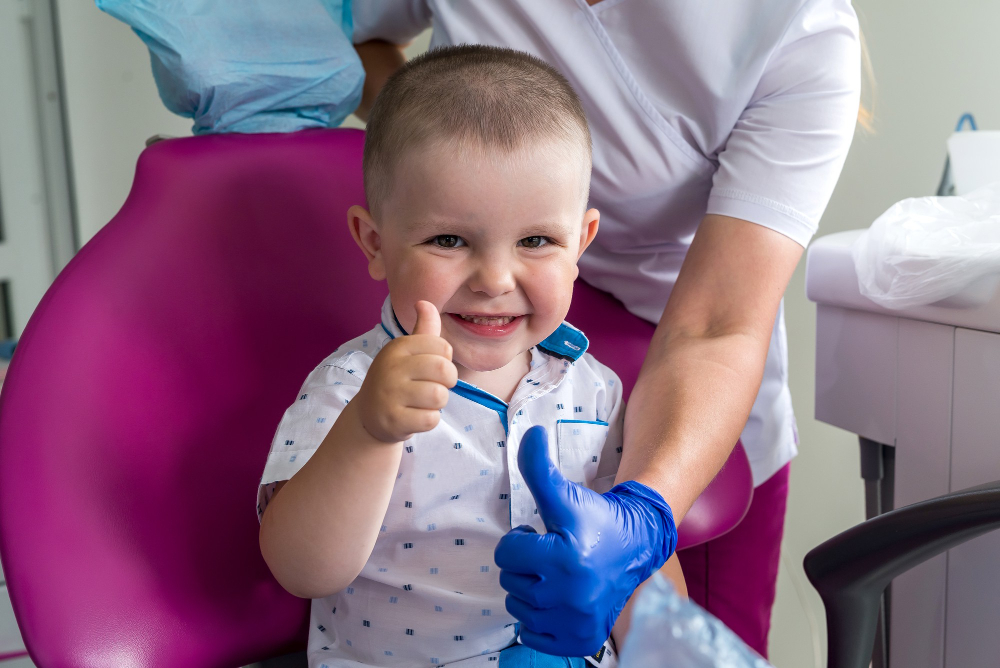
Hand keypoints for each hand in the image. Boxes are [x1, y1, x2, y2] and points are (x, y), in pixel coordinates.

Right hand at [356, 301, 457, 442]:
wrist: (369, 416)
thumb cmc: (398, 378)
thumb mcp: (408, 352)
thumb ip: (424, 329)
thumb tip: (424, 302)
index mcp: (398, 347)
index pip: (443, 347)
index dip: (446, 359)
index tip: (432, 367)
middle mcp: (391, 368)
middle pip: (444, 369)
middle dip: (448, 381)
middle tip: (436, 385)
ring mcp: (390, 395)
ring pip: (439, 396)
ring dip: (438, 403)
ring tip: (423, 401)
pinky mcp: (393, 420)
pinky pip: (431, 420)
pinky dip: (429, 420)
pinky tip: (415, 416)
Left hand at [494, 426, 677, 655]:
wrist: (637, 546)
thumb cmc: (597, 519)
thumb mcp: (565, 494)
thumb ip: (539, 468)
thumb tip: (529, 433)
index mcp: (563, 559)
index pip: (507, 554)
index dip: (521, 540)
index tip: (541, 535)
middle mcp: (570, 596)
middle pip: (511, 582)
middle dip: (525, 565)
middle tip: (550, 554)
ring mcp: (575, 622)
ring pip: (519, 608)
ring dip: (530, 591)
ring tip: (555, 575)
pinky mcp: (580, 640)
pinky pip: (532, 634)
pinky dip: (540, 620)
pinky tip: (559, 599)